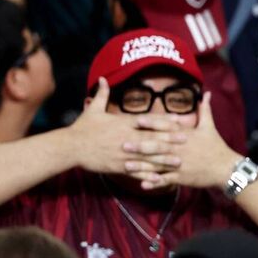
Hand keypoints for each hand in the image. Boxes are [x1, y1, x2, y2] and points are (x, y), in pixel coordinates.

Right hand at [71, 80, 186, 175]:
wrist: (70, 147)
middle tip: (186, 139)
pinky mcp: (117, 166)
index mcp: (122, 124)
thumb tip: (102, 78)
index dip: (163, 121)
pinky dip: (148, 176)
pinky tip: (160, 179)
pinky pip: (136, 172)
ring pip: (147, 157)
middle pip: (151, 139)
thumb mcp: (93, 109)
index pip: (147, 121)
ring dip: (163, 160)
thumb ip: (102, 94)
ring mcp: (122, 154)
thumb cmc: (82, 128)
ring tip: (178, 161)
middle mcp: (125, 138)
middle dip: (169, 139)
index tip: (178, 120)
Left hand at [126, 93, 236, 190]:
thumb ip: (204, 109)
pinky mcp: (183, 177)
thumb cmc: (216, 146)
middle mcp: (180, 149)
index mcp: (185, 135)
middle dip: (140, 146)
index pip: (166, 127)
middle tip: (123, 144)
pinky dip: (154, 183)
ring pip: (158, 165)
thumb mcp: (210, 127)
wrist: (226, 168)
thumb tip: (207, 92)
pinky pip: (166, 180)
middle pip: (158, 146)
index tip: (137, 120)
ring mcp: (180, 164)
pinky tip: (142, 184)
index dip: (152, 123)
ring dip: (142, 166)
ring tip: (126, 166)